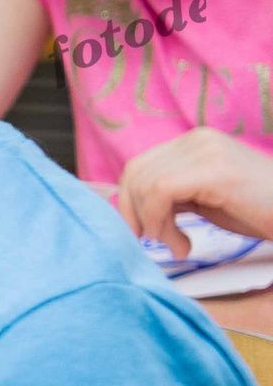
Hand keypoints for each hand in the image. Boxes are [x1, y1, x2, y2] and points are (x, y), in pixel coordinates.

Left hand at [114, 127, 272, 254]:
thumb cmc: (258, 211)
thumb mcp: (203, 198)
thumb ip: (171, 195)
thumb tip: (130, 208)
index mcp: (193, 142)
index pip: (138, 167)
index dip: (128, 202)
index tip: (140, 232)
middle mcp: (197, 138)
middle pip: (135, 173)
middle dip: (135, 214)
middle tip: (155, 243)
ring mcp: (205, 149)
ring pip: (146, 184)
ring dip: (153, 224)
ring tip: (178, 246)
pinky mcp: (213, 168)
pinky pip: (161, 192)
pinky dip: (161, 223)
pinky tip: (182, 244)